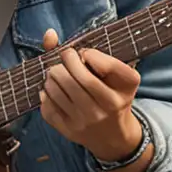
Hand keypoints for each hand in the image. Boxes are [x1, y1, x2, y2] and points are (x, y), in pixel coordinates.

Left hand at [38, 27, 143, 160]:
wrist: (113, 136)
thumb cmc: (114, 96)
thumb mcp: (116, 74)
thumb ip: (89, 51)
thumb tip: (48, 34)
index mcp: (125, 86)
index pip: (100, 63)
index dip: (86, 54)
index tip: (83, 55)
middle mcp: (108, 106)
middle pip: (74, 78)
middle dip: (62, 63)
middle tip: (63, 61)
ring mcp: (87, 121)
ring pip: (56, 90)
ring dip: (51, 77)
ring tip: (57, 75)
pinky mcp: (70, 131)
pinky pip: (47, 106)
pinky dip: (45, 94)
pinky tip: (53, 92)